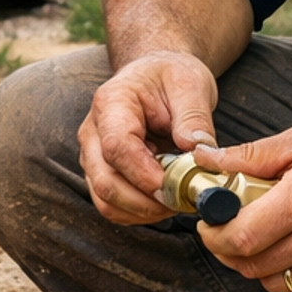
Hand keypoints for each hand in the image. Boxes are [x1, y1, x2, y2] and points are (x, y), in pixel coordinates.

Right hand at [78, 50, 220, 224]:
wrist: (155, 78)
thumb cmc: (170, 78)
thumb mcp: (190, 84)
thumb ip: (194, 117)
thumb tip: (198, 153)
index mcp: (111, 104)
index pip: (117, 147)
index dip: (144, 174)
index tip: (175, 186)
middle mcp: (92, 133)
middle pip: (105, 182)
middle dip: (145, 202)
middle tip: (182, 201)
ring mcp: (92, 157)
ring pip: (105, 201)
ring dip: (143, 212)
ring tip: (176, 202)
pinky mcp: (101, 174)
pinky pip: (112, 206)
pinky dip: (139, 213)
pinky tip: (164, 201)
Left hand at [199, 124, 291, 291]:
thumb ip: (251, 156)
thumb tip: (206, 161)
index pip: (241, 237)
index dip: (215, 236)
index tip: (211, 225)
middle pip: (251, 265)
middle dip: (231, 251)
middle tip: (231, 233)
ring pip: (273, 284)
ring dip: (259, 267)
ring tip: (267, 240)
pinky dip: (289, 280)